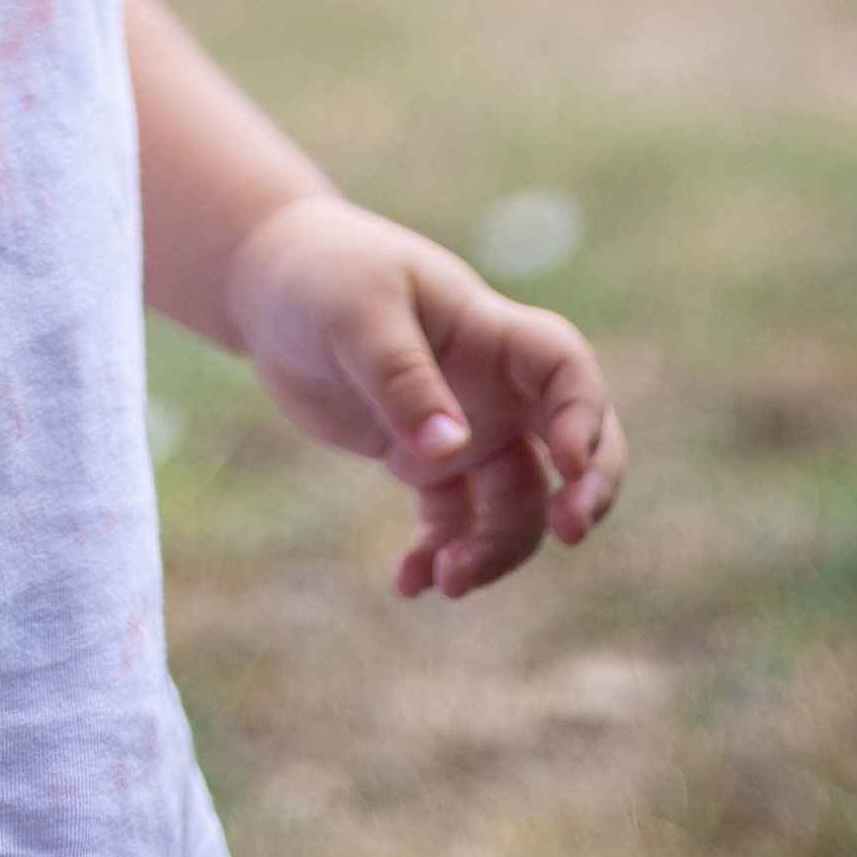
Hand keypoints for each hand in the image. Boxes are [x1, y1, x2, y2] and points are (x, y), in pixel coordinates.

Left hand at [226, 194, 624, 598]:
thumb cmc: (322, 275)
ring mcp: (461, 425)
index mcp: (486, 331)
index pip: (565, 369)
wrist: (270, 285)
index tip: (567, 463)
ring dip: (494, 548)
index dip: (585, 415)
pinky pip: (453, 519)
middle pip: (570, 443)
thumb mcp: (355, 314)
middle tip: (569, 534)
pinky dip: (440, 552)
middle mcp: (490, 384)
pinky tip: (409, 580)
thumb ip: (401, 377)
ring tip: (445, 581)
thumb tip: (452, 450)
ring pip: (514, 501)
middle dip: (586, 491)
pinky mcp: (421, 459)